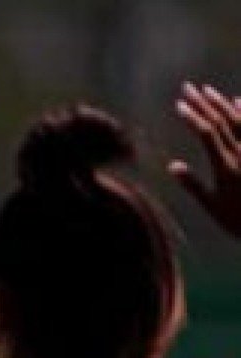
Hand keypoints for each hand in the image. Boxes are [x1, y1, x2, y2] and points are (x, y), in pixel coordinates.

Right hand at [171, 82, 240, 238]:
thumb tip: (173, 166)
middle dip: (203, 102)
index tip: (179, 104)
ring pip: (238, 119)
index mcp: (226, 166)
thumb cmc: (240, 220)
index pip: (207, 133)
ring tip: (208, 91)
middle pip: (221, 121)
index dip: (193, 116)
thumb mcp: (213, 207)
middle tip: (188, 88)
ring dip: (221, 103)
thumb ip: (194, 186)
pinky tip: (237, 101)